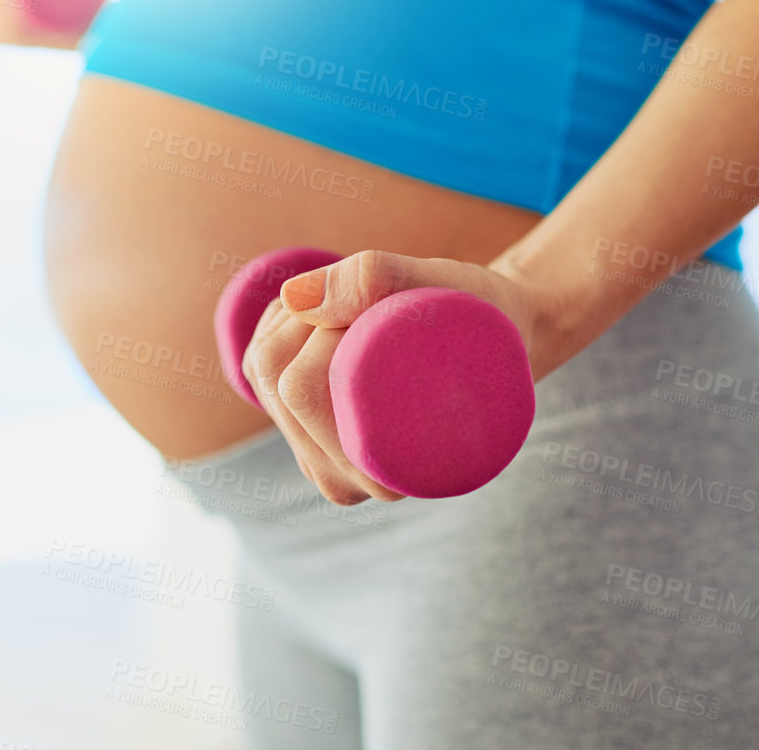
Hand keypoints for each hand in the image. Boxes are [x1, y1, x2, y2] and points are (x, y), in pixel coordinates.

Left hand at [240, 249, 562, 505]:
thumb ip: (377, 277)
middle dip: (310, 322)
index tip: (380, 306)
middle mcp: (350, 481)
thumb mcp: (446, 284)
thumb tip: (293, 298)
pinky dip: (282, 325)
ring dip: (297, 320)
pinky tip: (327, 317)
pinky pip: (256, 371)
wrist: (501, 337)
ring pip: (262, 376)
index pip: (301, 390)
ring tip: (360, 308)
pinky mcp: (305, 435)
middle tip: (372, 303)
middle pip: (276, 384)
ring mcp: (323, 462)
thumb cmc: (483, 316)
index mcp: (387, 472)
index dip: (325, 331)